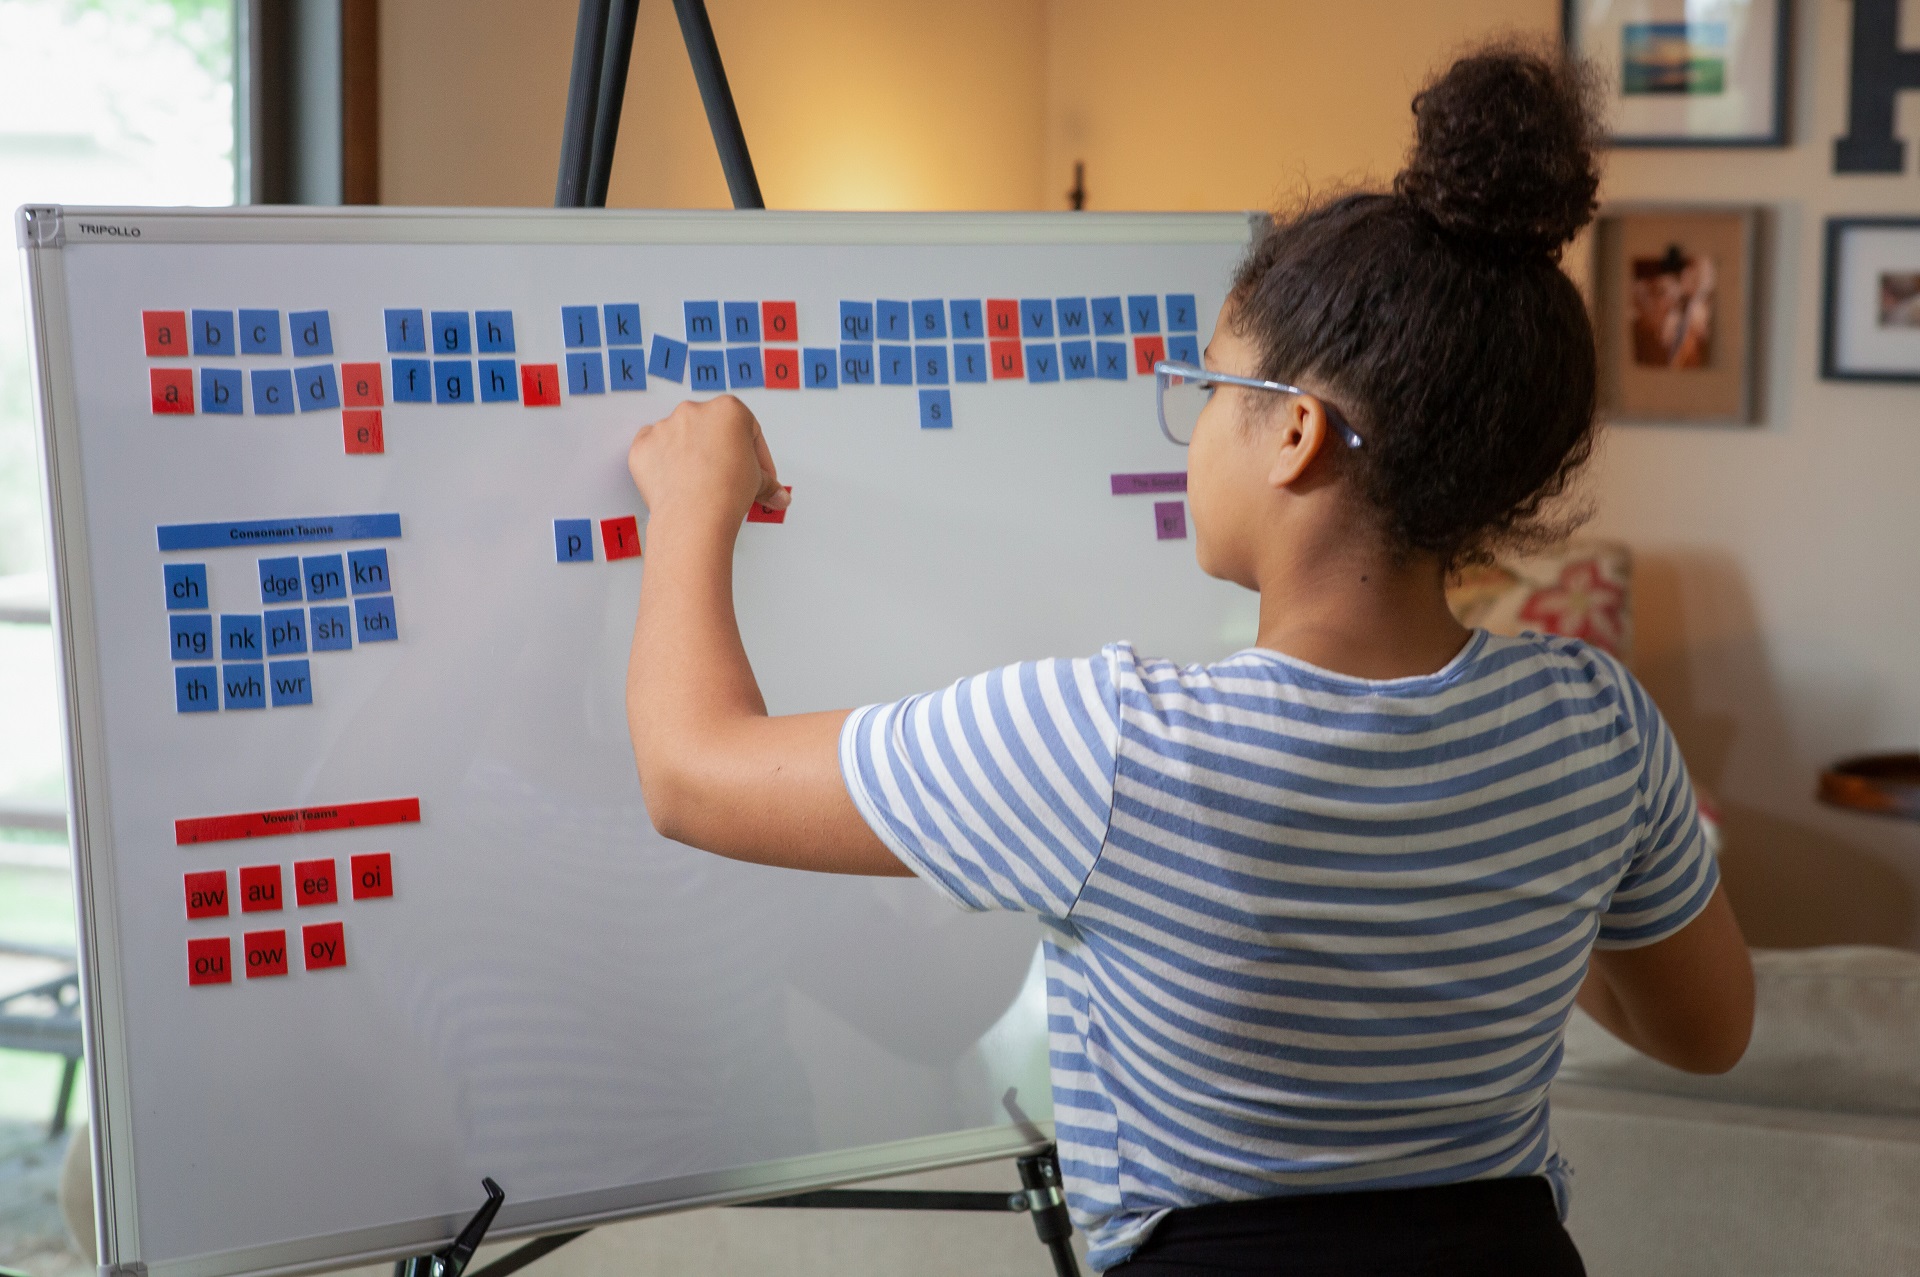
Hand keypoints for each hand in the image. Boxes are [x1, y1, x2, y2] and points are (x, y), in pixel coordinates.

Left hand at [627, 395, 789, 525]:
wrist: (693, 516)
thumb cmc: (725, 493)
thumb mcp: (758, 483)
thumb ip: (768, 483)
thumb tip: (779, 496)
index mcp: (729, 410)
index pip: (748, 430)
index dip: (756, 456)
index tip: (757, 473)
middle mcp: (695, 411)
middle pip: (712, 430)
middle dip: (720, 452)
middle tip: (728, 479)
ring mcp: (666, 426)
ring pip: (681, 437)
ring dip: (690, 455)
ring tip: (700, 484)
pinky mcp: (644, 445)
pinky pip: (653, 449)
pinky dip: (662, 462)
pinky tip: (675, 480)